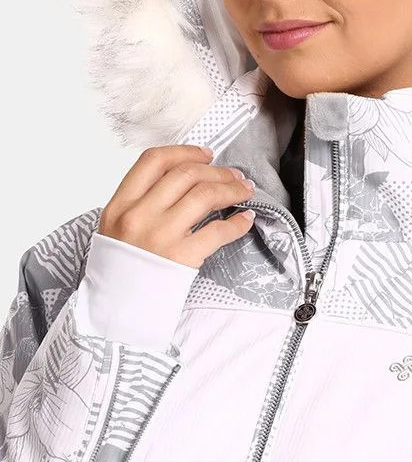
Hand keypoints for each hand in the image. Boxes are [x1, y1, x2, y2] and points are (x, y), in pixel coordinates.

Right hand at [97, 146, 256, 268]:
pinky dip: (237, 222)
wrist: (117, 309)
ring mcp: (160, 236)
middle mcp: (139, 216)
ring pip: (205, 195)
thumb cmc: (122, 268)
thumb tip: (186, 177)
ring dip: (232, 189)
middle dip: (217, 171)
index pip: (154, 161)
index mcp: (120, 205)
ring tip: (244, 191)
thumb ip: (142, 201)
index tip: (206, 154)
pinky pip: (218, 231)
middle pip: (186, 174)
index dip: (185, 152)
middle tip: (234, 175)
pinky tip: (245, 219)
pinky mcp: (182, 257)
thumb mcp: (117, 228)